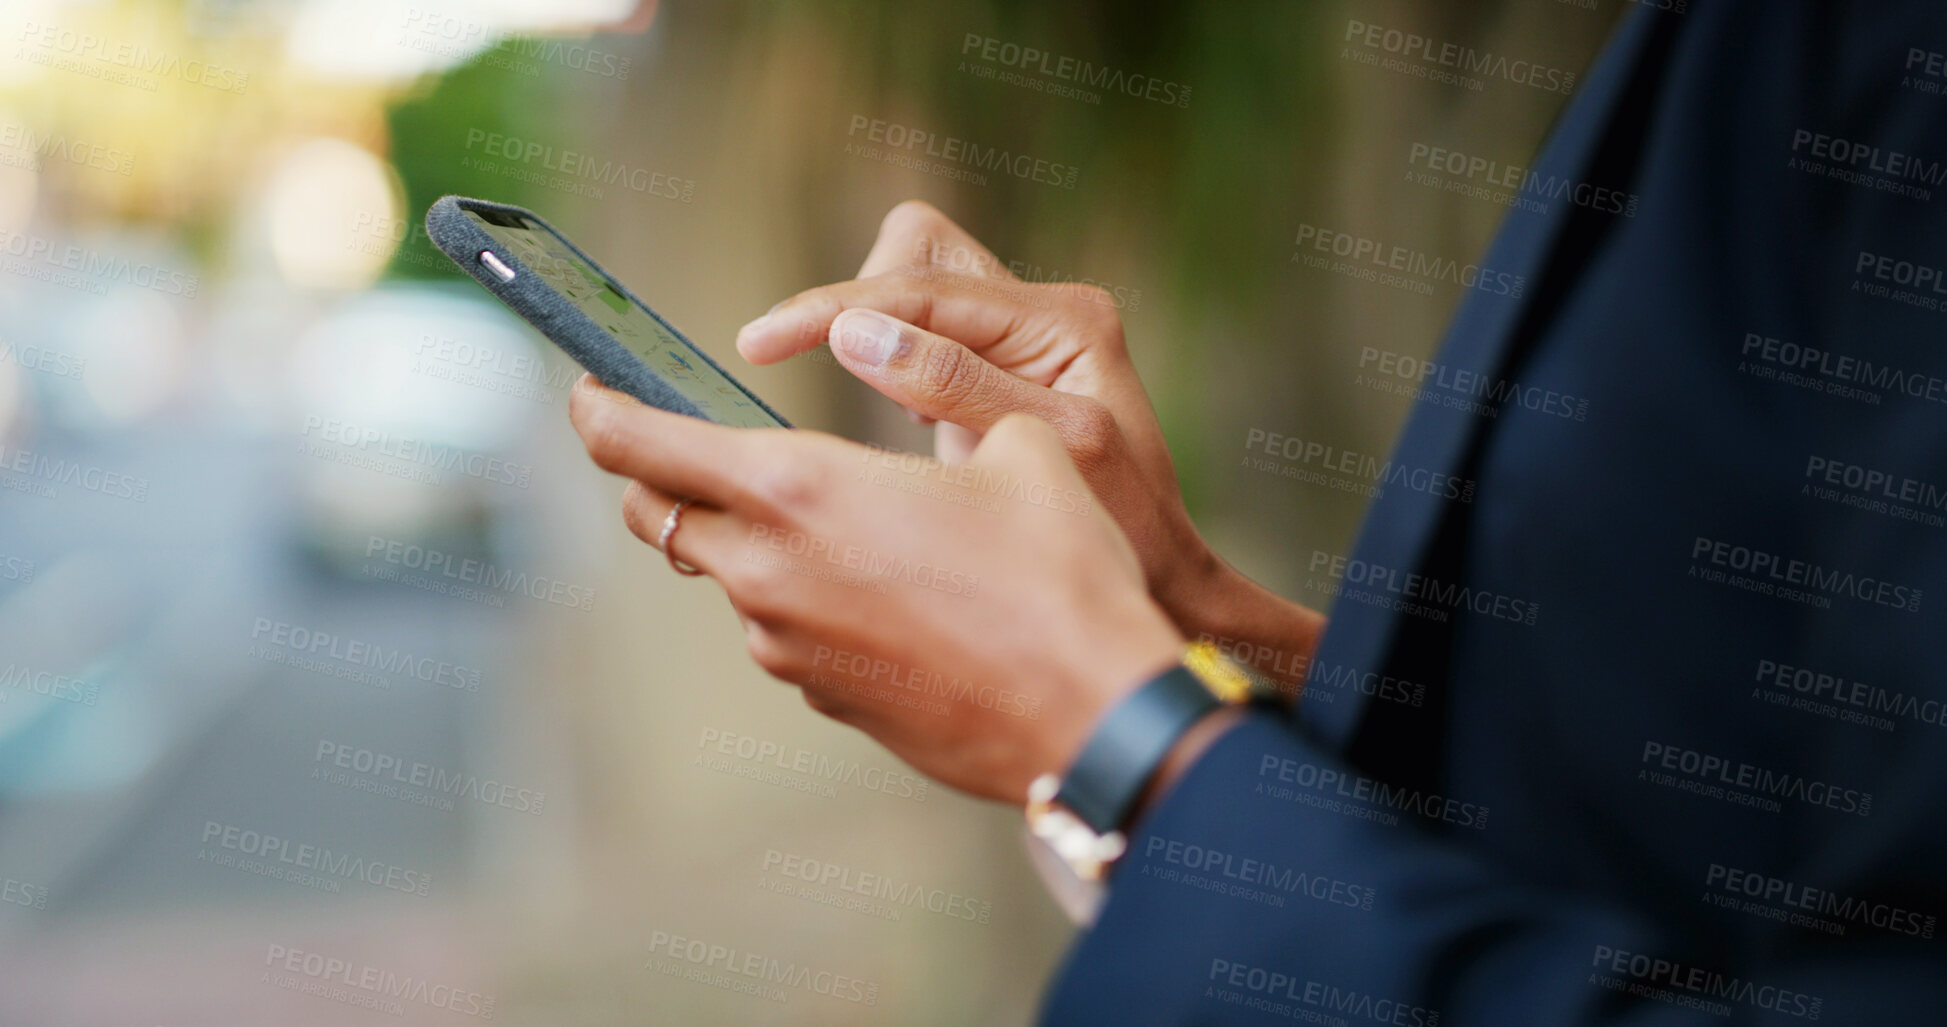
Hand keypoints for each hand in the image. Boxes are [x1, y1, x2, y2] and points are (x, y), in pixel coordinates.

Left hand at [567, 376, 1184, 801]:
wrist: (1095, 716)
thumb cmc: (1061, 573)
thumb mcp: (1014, 444)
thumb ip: (934, 398)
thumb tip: (901, 372)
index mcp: (800, 491)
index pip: (645, 445)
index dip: (602, 413)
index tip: (587, 394)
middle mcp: (769, 574)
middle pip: (659, 517)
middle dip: (657, 477)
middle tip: (693, 447)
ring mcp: (789, 649)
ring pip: (731, 578)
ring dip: (755, 543)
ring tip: (849, 525)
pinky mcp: (825, 700)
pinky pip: (789, 633)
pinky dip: (810, 602)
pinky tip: (894, 595)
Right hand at [735, 201, 1325, 694]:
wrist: (1165, 585)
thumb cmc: (1124, 531)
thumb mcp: (1047, 456)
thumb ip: (954, 386)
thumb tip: (855, 333)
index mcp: (1065, 319)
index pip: (921, 285)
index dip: (829, 310)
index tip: (757, 344)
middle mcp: (1042, 313)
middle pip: (914, 251)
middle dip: (860, 303)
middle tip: (851, 387)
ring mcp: (1017, 342)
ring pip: (908, 288)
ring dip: (871, 338)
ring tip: (895, 421)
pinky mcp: (992, 377)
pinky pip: (916, 341)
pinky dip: (885, 370)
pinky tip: (901, 432)